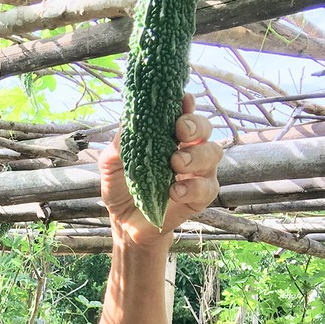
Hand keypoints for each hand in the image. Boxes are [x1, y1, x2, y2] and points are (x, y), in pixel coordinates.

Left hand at [100, 93, 221, 244]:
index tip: (182, 99)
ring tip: (176, 163)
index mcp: (168, 137)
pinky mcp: (200, 197)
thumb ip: (118, 146)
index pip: (183, 113)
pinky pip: (207, 188)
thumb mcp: (111, 165)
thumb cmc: (122, 188)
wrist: (125, 224)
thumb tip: (126, 122)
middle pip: (205, 128)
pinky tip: (174, 191)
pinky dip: (192, 187)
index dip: (186, 104)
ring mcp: (198, 173)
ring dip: (196, 155)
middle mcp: (188, 149)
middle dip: (196, 125)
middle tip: (180, 131)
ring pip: (213, 154)